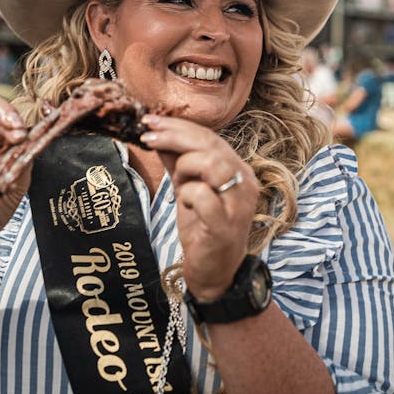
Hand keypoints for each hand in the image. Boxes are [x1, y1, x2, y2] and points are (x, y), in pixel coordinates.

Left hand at [140, 115, 258, 300]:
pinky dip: (187, 195)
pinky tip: (185, 204)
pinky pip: (203, 196)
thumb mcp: (188, 189)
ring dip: (185, 167)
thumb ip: (177, 163)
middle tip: (148, 135)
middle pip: (210, 145)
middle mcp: (245, 182)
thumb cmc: (203, 229)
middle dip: (175, 136)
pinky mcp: (225, 226)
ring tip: (178, 183)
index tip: (150, 121)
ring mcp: (238, 204)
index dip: (179, 126)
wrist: (214, 273)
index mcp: (238, 170)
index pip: (210, 137)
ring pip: (211, 164)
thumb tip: (158, 134)